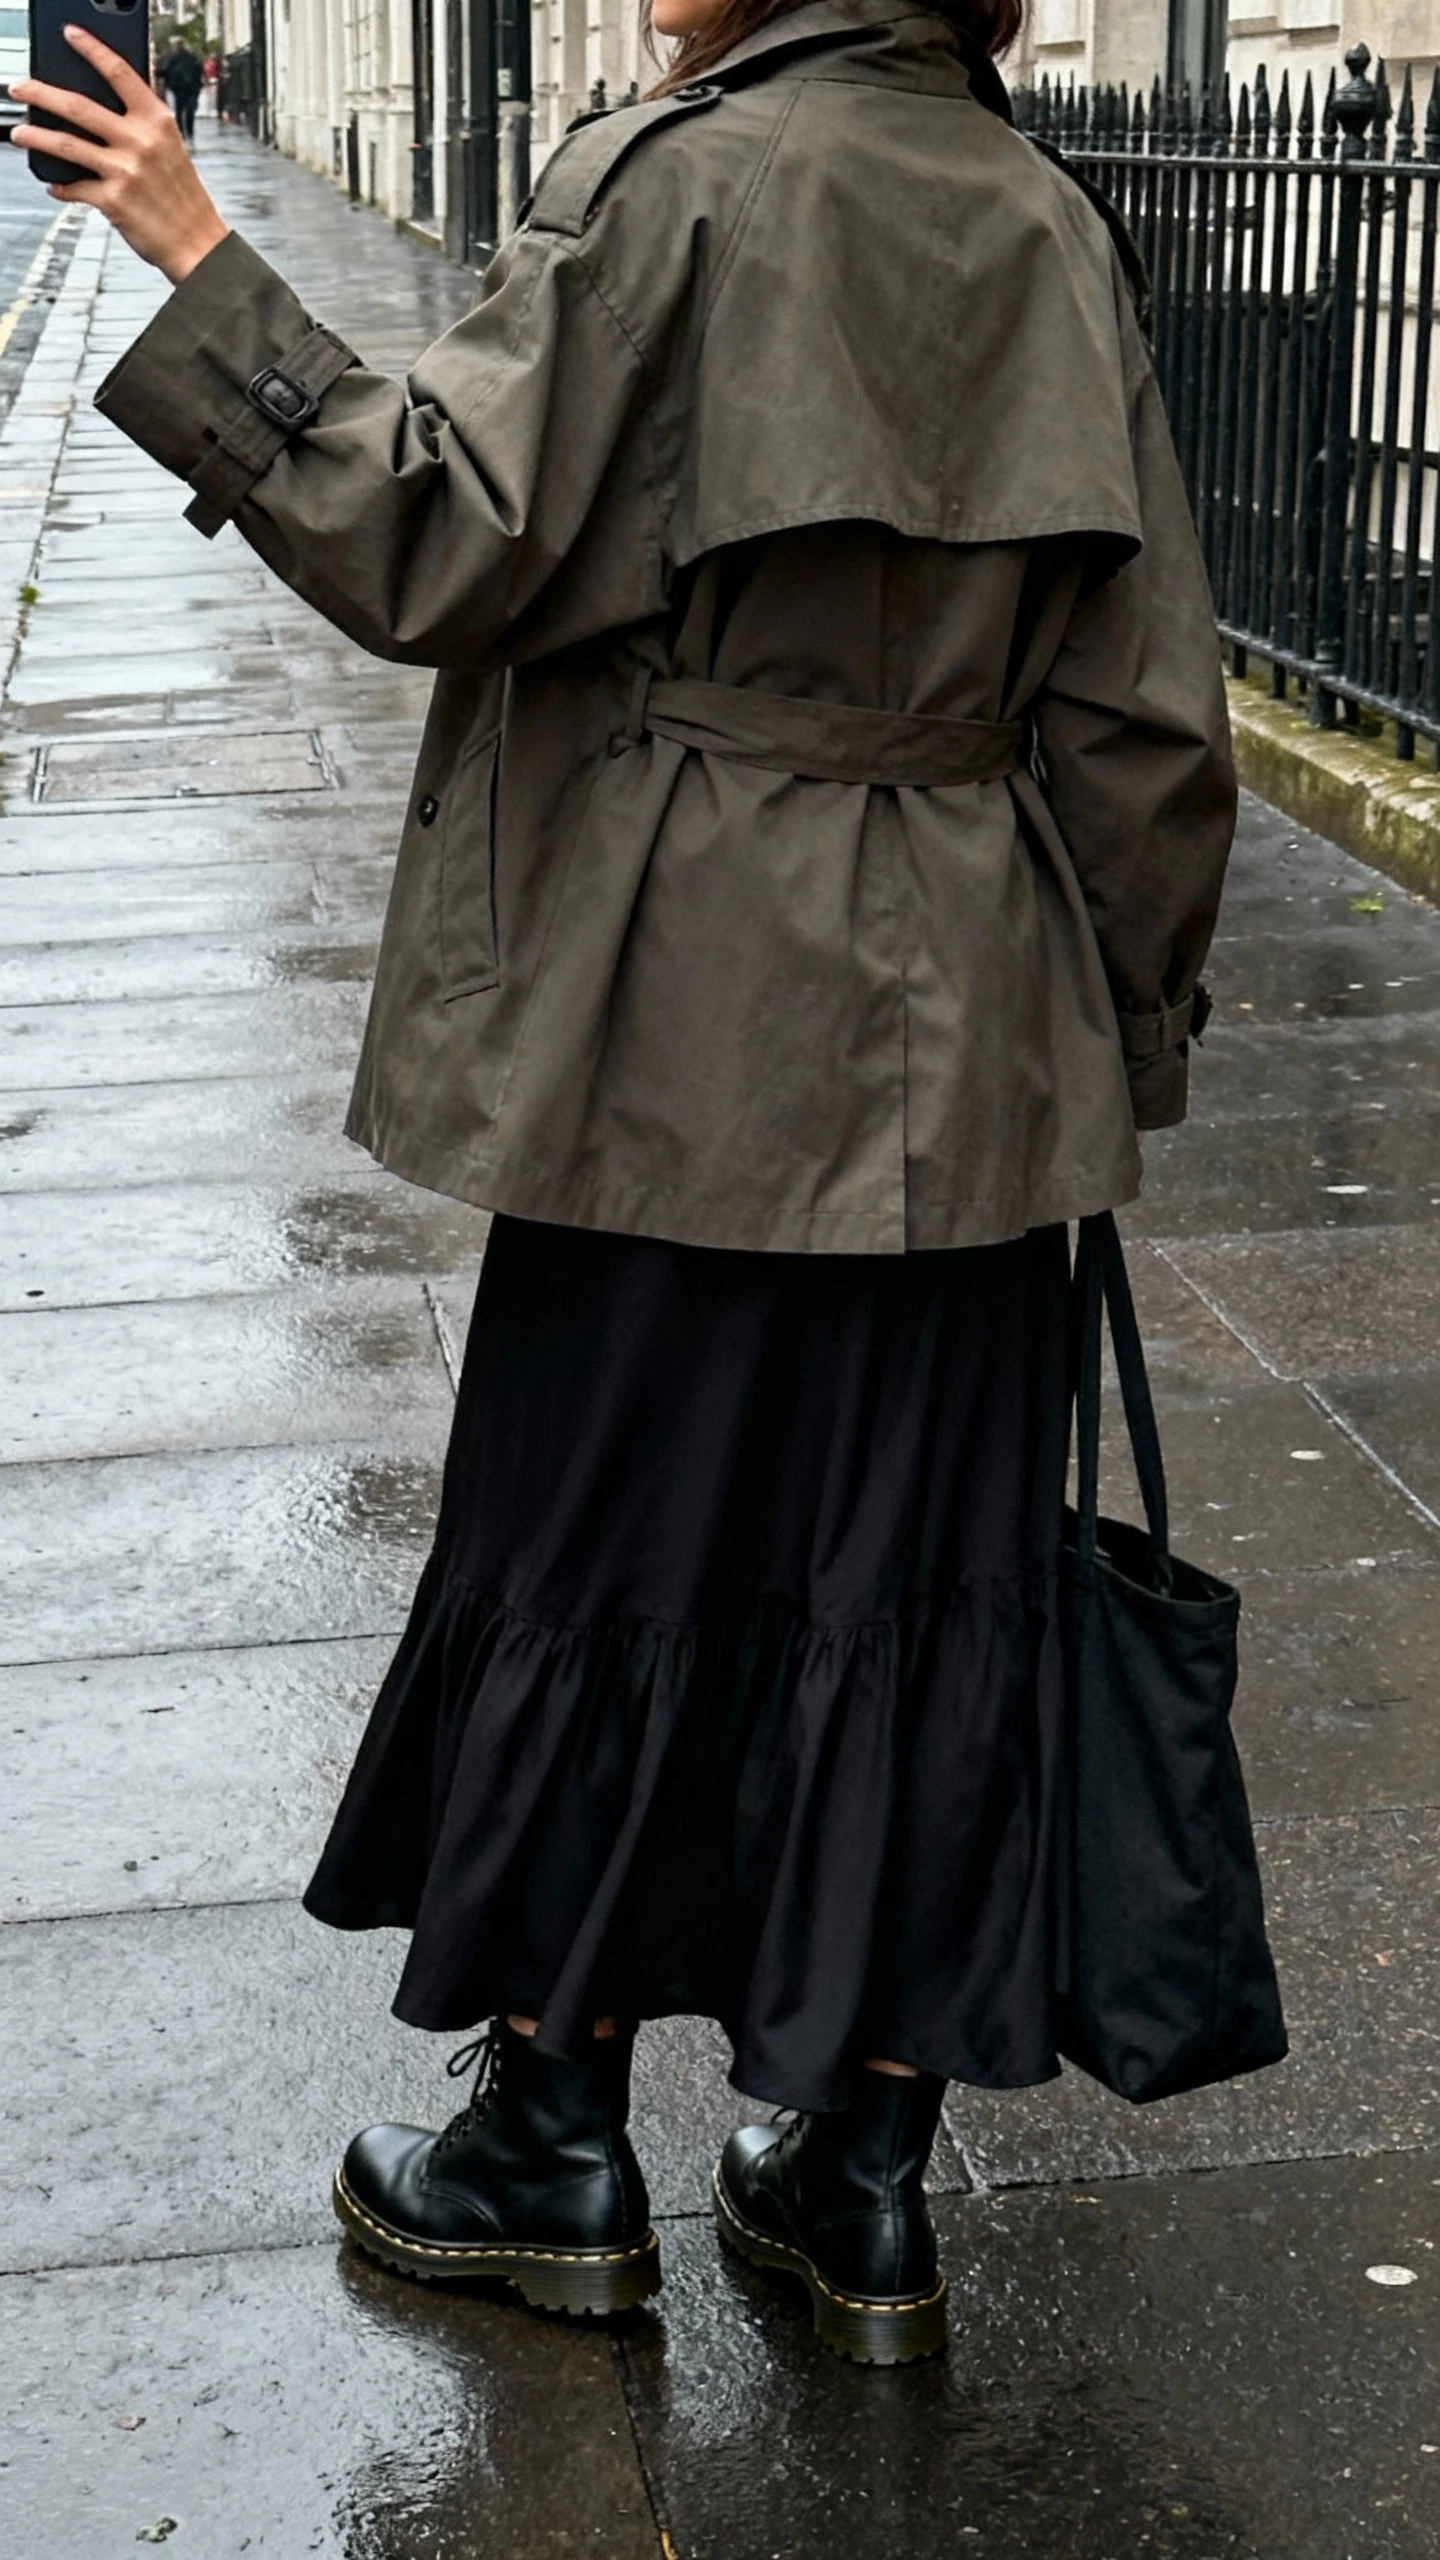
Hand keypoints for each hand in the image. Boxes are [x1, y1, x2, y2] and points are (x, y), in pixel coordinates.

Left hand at [10, 26, 227, 283]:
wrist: (197, 244)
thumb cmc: (183, 197)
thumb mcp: (170, 148)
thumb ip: (139, 125)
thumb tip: (95, 113)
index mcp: (157, 121)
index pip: (119, 73)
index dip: (92, 49)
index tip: (70, 35)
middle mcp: (140, 141)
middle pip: (79, 106)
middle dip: (41, 93)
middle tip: (19, 88)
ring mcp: (125, 171)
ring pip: (67, 144)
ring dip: (36, 136)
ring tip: (18, 133)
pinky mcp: (113, 201)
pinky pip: (75, 188)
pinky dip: (61, 187)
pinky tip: (55, 185)